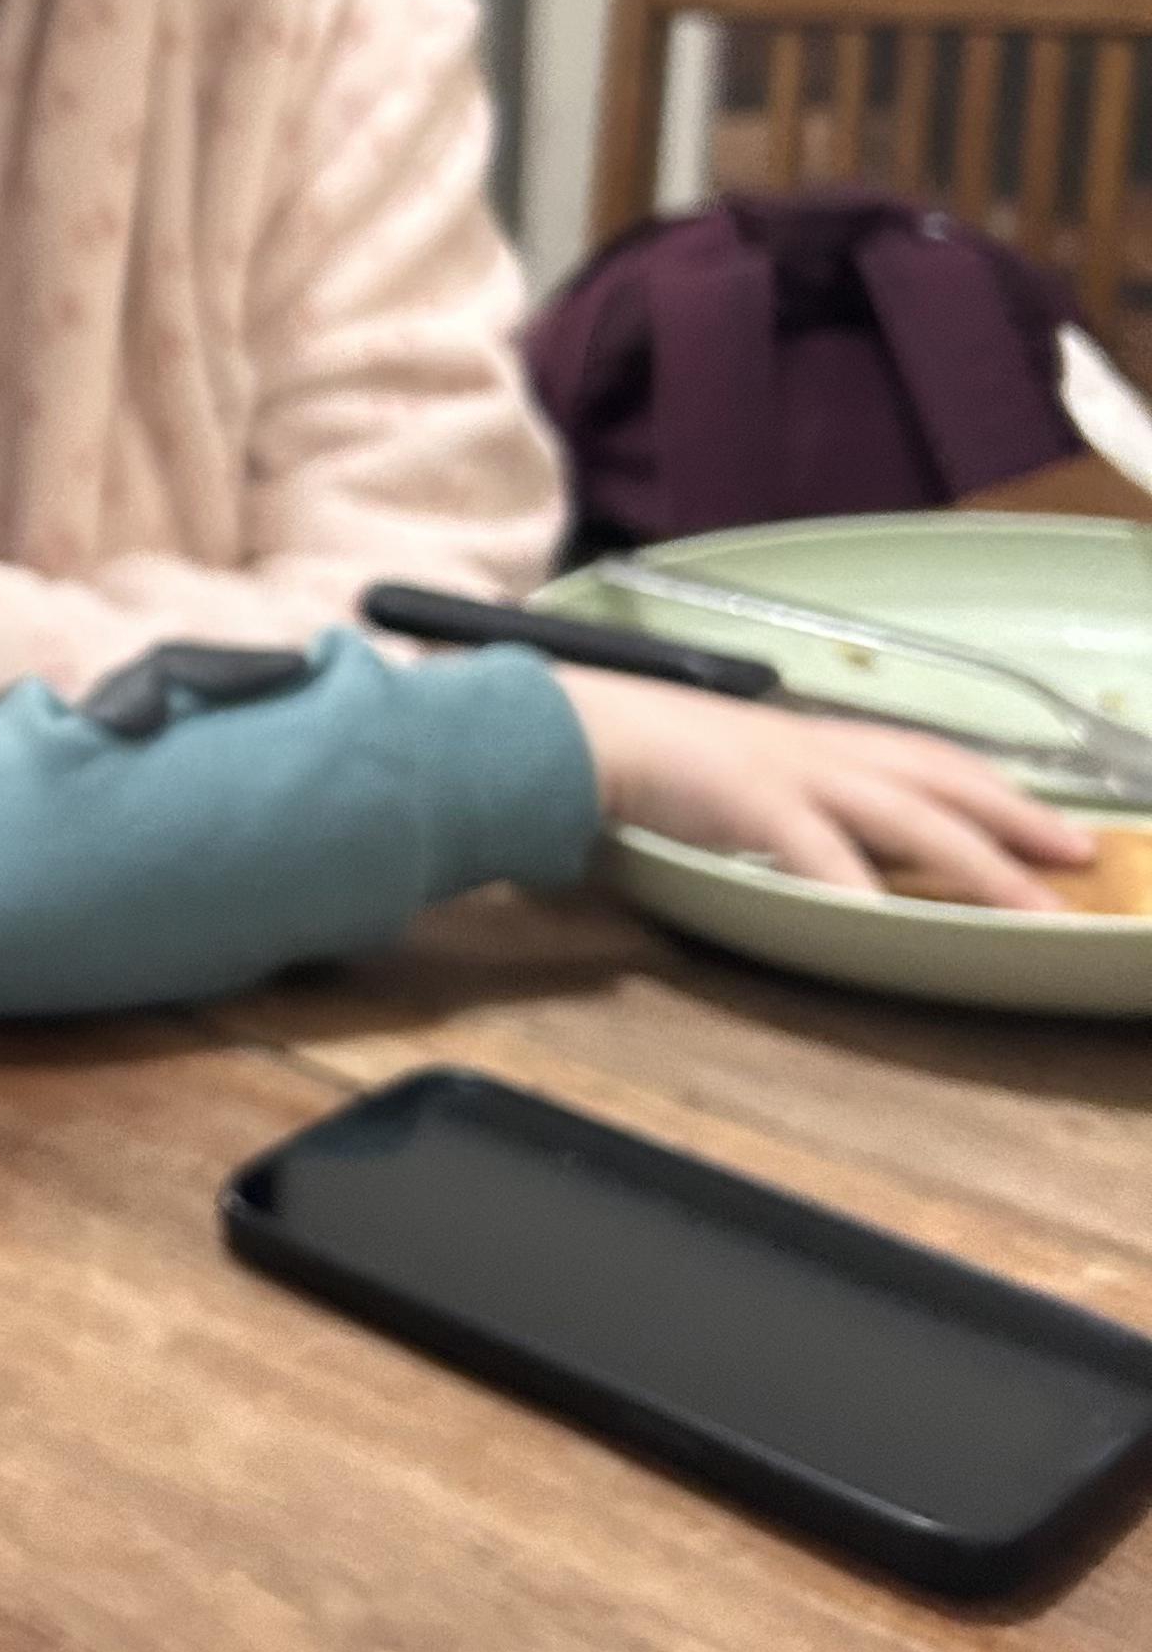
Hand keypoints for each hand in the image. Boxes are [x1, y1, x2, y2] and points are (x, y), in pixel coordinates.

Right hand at [556, 669, 1093, 914]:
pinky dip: (857, 887)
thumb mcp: (733, 775)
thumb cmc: (639, 754)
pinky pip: (818, 850)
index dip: (994, 792)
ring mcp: (787, 771)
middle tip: (1079, 856)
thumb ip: (785, 807)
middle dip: (1016, 820)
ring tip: (1029, 905)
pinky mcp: (748, 798)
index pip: (926, 759)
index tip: (1051, 823)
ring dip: (976, 862)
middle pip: (939, 780)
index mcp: (812, 743)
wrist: (571, 728)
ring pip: (908, 814)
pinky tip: (891, 922)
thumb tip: (829, 853)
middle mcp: (816, 749)